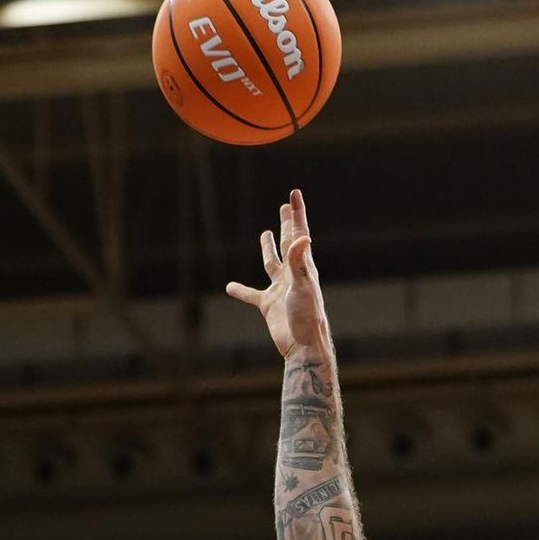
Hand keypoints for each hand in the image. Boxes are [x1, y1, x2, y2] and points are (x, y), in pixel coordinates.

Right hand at [225, 189, 327, 359]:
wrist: (303, 345)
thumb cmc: (308, 316)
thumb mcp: (303, 286)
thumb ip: (299, 262)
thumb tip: (304, 236)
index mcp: (303, 267)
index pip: (298, 233)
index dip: (296, 213)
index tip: (293, 193)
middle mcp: (292, 275)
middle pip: (287, 242)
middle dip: (287, 223)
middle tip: (285, 206)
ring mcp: (280, 289)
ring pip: (271, 263)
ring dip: (267, 248)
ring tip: (264, 233)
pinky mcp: (269, 305)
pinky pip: (251, 295)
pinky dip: (240, 290)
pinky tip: (230, 287)